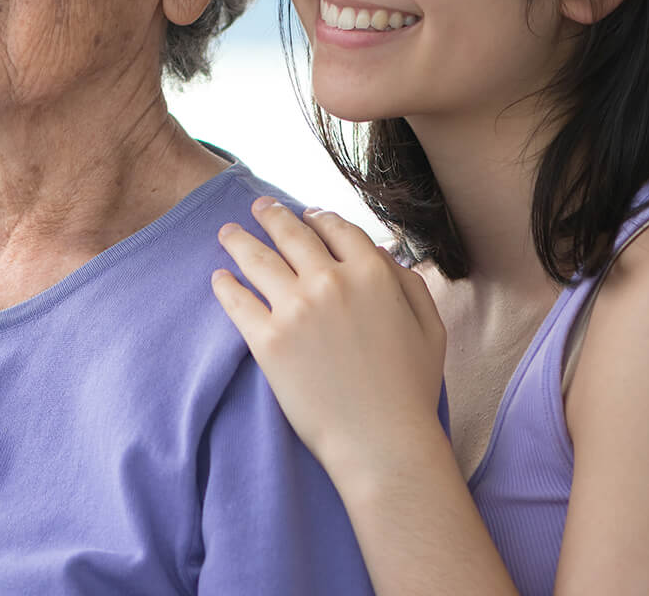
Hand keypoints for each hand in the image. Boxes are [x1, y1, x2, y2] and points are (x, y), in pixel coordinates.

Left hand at [211, 197, 445, 482]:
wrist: (381, 441)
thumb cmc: (411, 390)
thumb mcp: (430, 327)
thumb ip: (407, 283)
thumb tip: (382, 254)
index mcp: (372, 274)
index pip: (336, 228)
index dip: (318, 217)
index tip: (306, 214)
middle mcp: (330, 281)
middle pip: (291, 234)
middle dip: (271, 215)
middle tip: (258, 208)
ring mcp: (295, 309)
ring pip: (256, 258)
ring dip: (239, 239)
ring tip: (228, 232)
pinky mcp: (267, 340)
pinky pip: (237, 301)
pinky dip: (224, 284)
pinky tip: (219, 278)